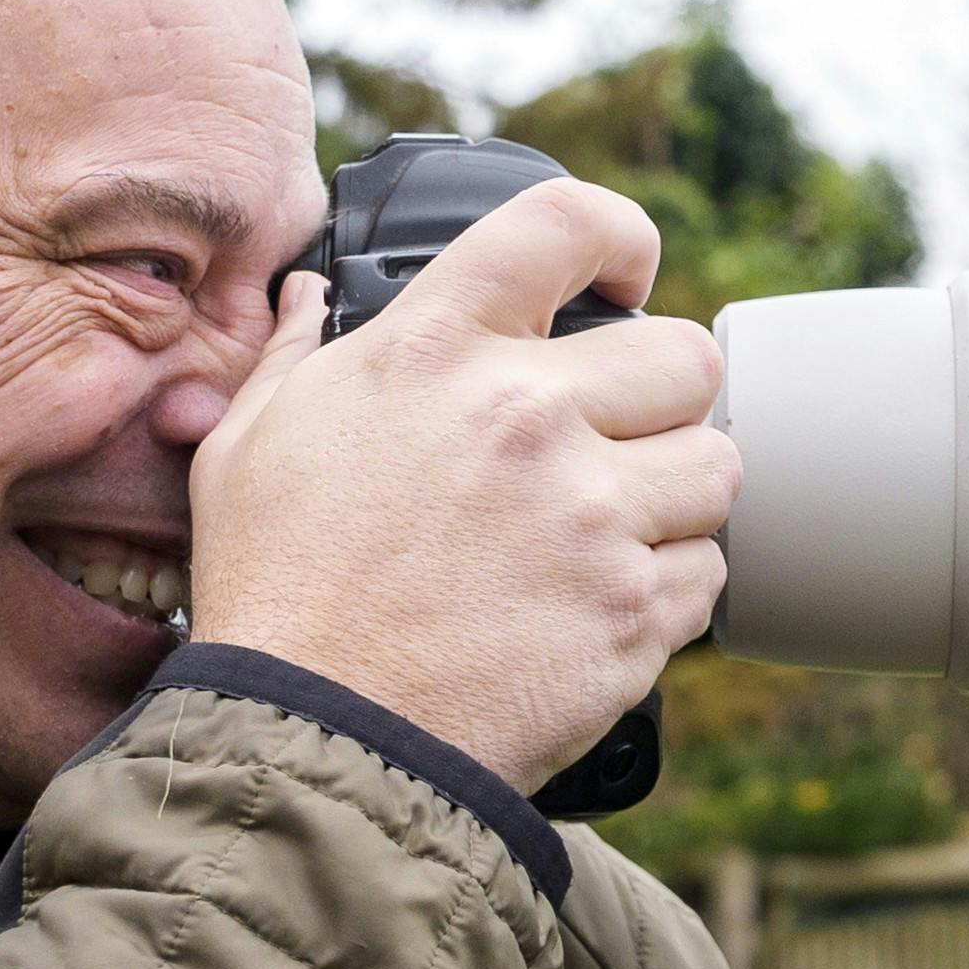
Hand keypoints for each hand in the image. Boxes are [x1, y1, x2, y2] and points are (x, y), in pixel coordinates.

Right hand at [185, 178, 738, 785]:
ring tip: (612, 529)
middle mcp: (528, 417)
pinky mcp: (633, 613)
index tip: (627, 276)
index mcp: (436, 353)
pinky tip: (602, 603)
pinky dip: (672, 589)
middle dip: (663, 393)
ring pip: (718, 466)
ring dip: (679, 494)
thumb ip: (297, 354)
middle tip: (617, 436)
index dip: (619, 236)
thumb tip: (311, 295)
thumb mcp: (250, 446)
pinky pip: (709, 573)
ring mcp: (592, 517)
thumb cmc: (276, 595)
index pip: (565, 225)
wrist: (315, 742)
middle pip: (686, 354)